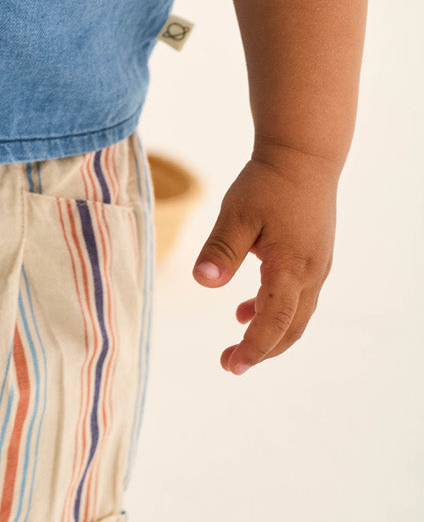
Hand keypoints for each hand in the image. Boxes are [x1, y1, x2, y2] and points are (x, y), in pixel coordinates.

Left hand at [191, 148, 337, 374]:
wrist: (304, 155)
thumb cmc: (268, 182)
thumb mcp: (237, 213)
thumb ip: (221, 250)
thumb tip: (203, 283)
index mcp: (292, 267)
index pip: (275, 321)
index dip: (254, 347)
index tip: (232, 365)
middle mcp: (312, 273)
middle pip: (291, 327)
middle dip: (262, 349)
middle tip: (229, 364)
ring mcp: (318, 266)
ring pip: (297, 314)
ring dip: (269, 331)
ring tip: (237, 339)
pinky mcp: (315, 255)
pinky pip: (298, 295)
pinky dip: (275, 308)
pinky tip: (246, 307)